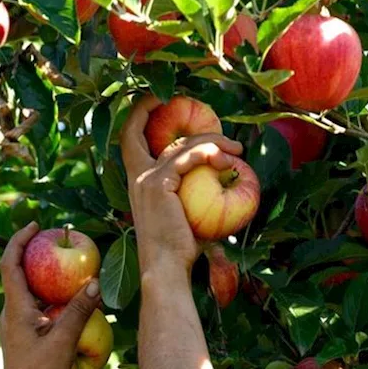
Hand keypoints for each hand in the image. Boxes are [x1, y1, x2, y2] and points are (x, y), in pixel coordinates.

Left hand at [0, 222, 100, 368]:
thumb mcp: (65, 339)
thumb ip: (80, 309)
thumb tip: (95, 281)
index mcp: (16, 307)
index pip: (11, 264)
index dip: (19, 240)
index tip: (35, 225)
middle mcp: (12, 311)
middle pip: (17, 272)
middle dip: (33, 252)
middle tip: (53, 240)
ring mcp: (16, 323)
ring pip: (26, 289)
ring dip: (42, 274)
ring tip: (64, 265)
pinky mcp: (23, 333)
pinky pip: (33, 304)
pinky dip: (47, 293)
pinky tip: (65, 298)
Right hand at [120, 95, 243, 276]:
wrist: (167, 268)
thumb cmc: (181, 249)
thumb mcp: (186, 212)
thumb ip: (193, 190)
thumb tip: (224, 175)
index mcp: (138, 180)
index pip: (130, 138)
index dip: (140, 114)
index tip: (160, 100)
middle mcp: (136, 176)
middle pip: (141, 129)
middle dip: (159, 109)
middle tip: (204, 113)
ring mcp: (146, 179)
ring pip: (180, 145)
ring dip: (211, 140)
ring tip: (237, 148)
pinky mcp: (159, 184)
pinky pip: (188, 158)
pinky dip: (210, 154)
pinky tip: (229, 160)